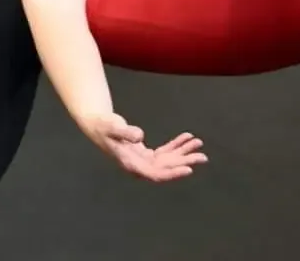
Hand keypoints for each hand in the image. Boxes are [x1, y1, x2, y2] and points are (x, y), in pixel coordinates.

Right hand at [79, 113, 207, 181]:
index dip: (173, 174)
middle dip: (185, 162)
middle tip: (203, 156)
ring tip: (199, 143)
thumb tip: (140, 136)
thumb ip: (125, 131)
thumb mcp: (111, 127)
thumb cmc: (103, 126)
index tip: (189, 169)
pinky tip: (187, 137)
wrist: (97, 125)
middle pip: (167, 168)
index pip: (156, 174)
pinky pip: (165, 151)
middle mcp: (140, 166)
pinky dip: (176, 145)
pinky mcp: (146, 153)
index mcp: (132, 164)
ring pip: (169, 160)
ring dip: (184, 152)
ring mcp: (144, 160)